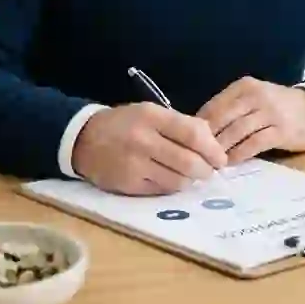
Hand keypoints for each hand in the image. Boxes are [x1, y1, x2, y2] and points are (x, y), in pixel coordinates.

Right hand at [71, 103, 227, 195]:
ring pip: (178, 180)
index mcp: (151, 117)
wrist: (84, 140)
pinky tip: (170, 179)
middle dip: (206, 170)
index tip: (220, 158)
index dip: (212, 149)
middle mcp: (143, 140)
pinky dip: (172, 187)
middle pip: (189, 162)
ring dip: (190, 180)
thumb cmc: (124, 124)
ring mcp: (135, 165)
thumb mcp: (150, 113)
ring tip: (190, 175)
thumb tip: (211, 141)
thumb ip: (180, 124)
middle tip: (209, 171)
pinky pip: (162, 191)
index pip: (192, 134)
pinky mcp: (129, 184)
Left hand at [196, 77, 304, 163]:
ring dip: (221, 148)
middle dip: (207, 139)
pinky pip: (254, 143)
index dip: (199, 125)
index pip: (214, 105)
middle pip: (223, 117)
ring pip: (237, 131)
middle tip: (195, 155)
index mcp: (244, 86)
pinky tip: (231, 162)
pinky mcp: (281, 130)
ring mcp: (270, 112)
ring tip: (210, 162)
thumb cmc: (277, 108)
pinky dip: (240, 154)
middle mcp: (256, 95)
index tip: (188, 142)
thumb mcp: (252, 100)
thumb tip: (198, 130)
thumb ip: (229, 110)